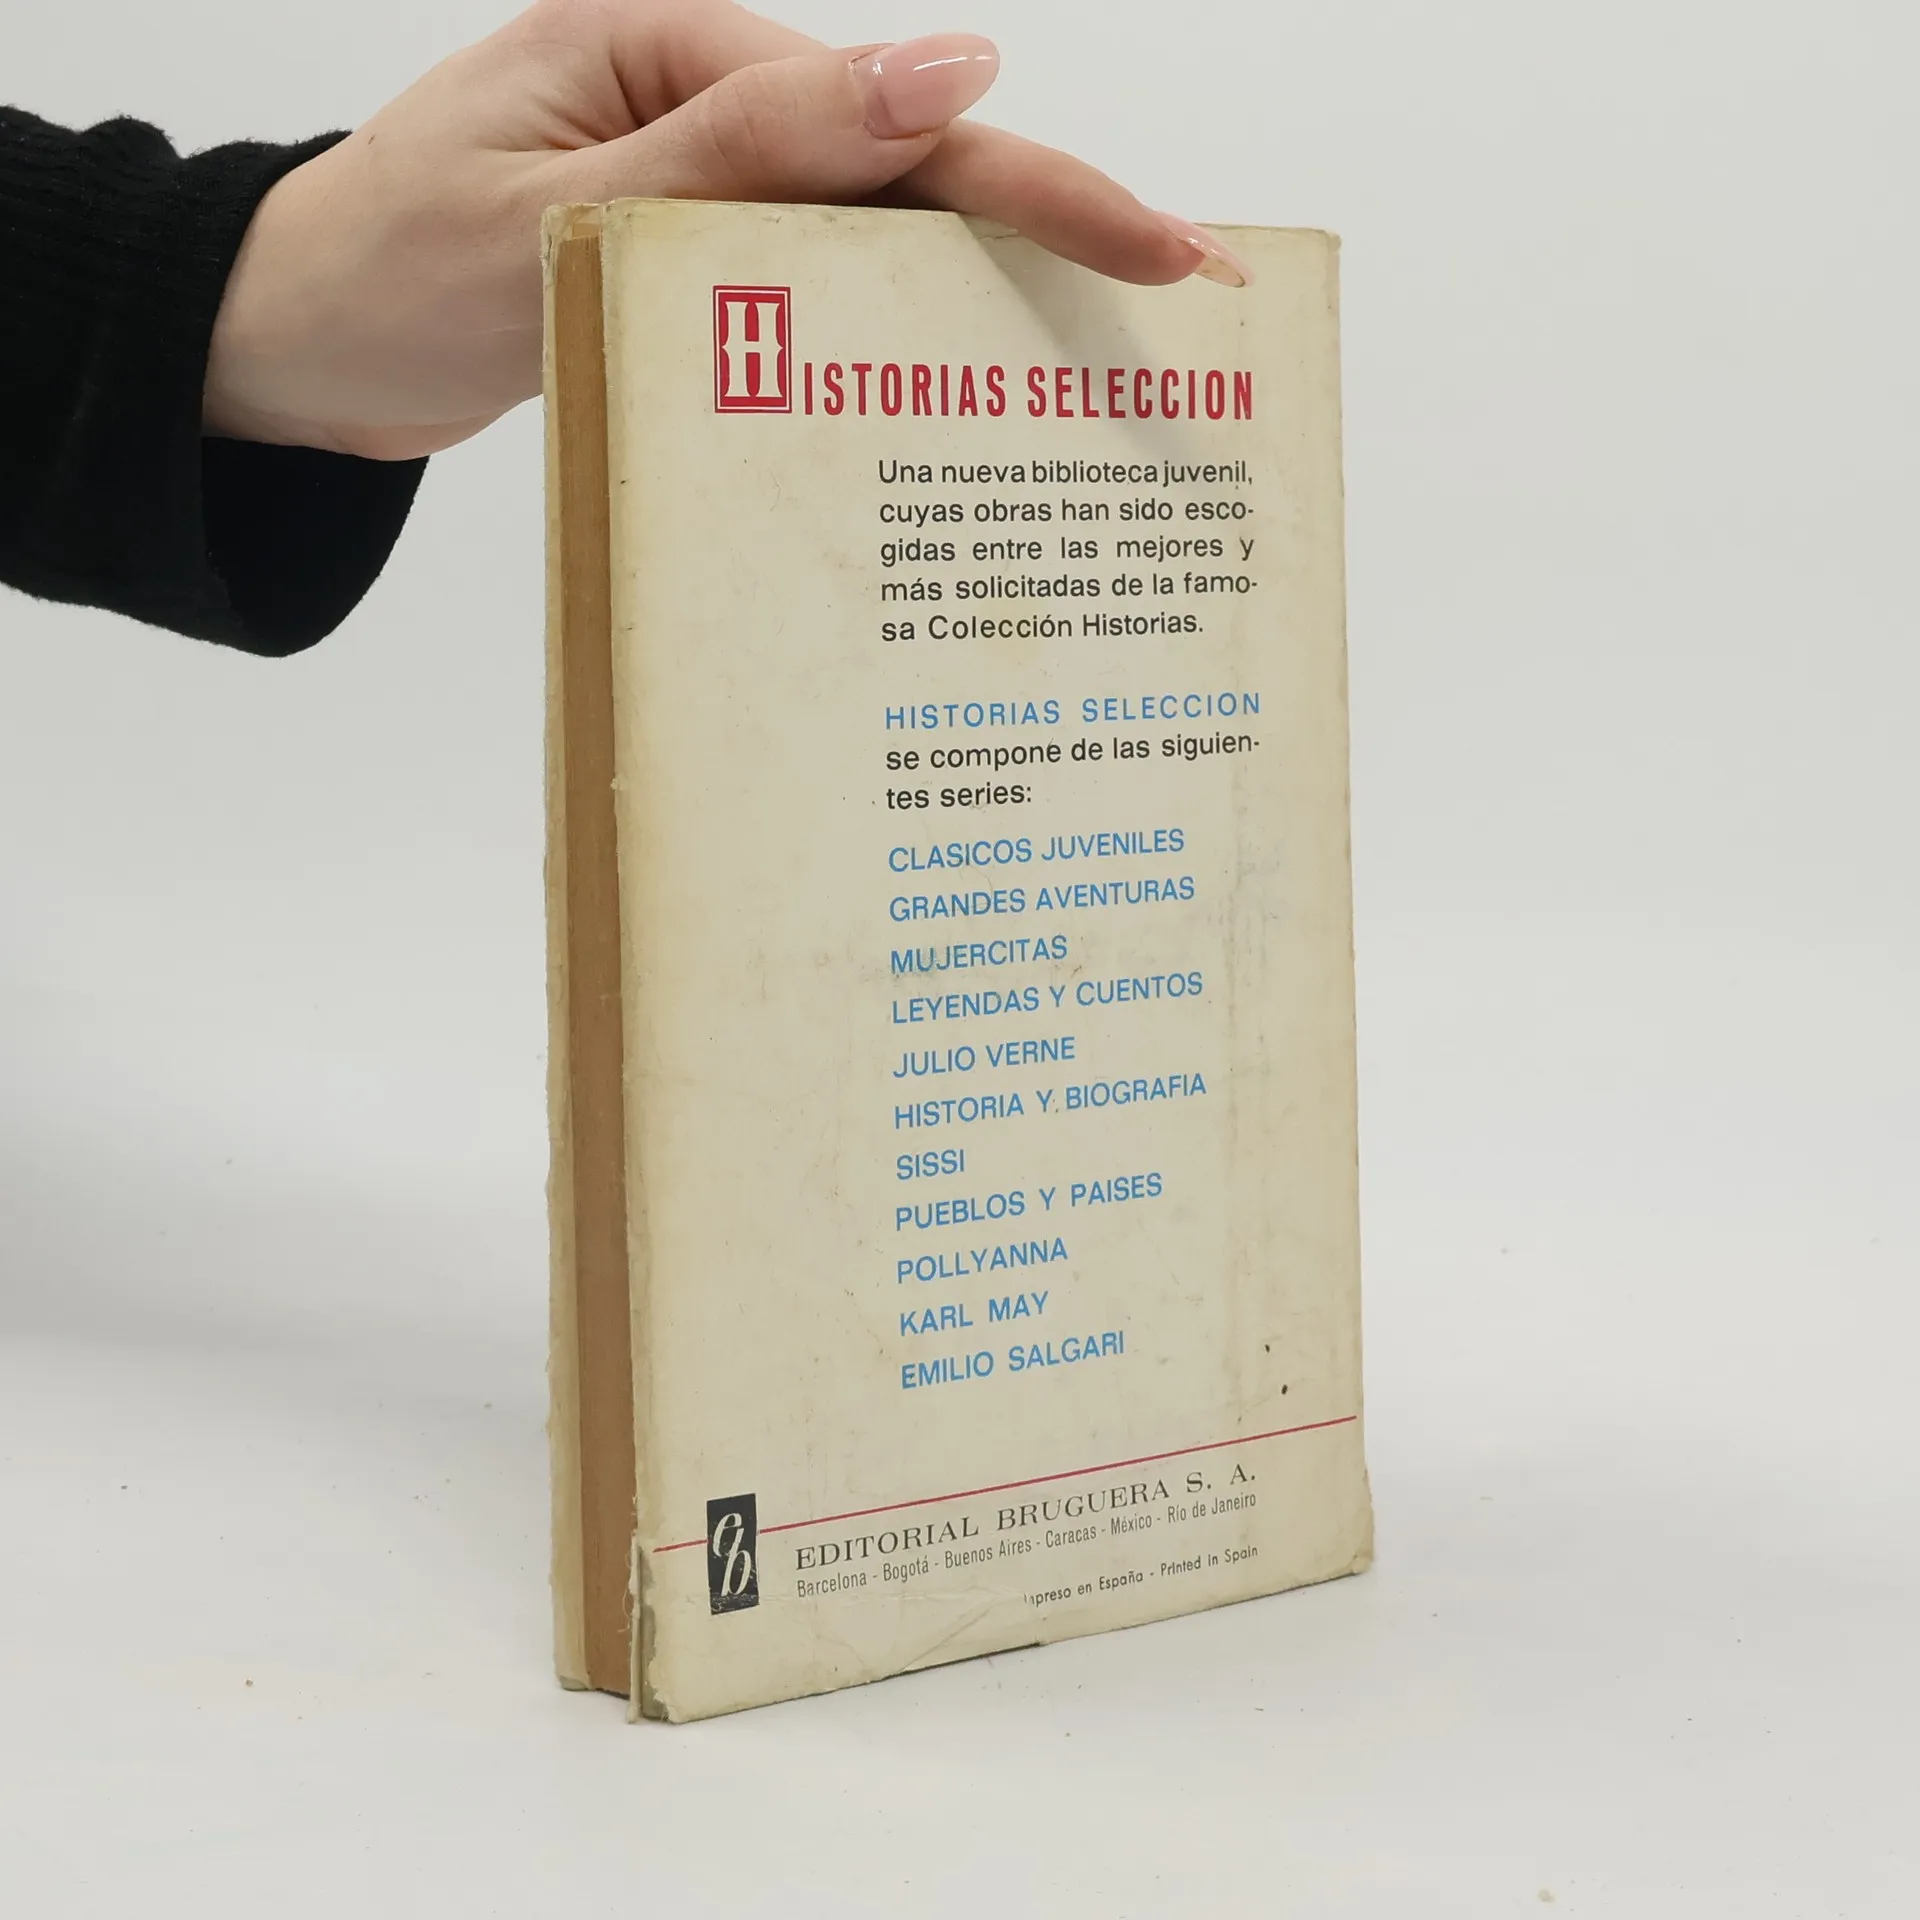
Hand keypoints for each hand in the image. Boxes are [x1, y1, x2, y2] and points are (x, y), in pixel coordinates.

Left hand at [202, 0, 1250, 460]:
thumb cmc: (384, 275)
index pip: (896, 121)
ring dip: (984, 304)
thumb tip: (942, 72)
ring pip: (877, 239)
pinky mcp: (695, 274)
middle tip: (1193, 309)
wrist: (285, 350)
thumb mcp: (562, 211)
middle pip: (914, 174)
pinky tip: (958, 396)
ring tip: (1106, 374)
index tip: (1167, 251)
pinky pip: (816, 296)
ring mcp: (704, 191)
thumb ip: (747, 149)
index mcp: (677, 56)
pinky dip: (889, 347)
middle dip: (1056, 240)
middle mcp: (706, 110)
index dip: (1042, 188)